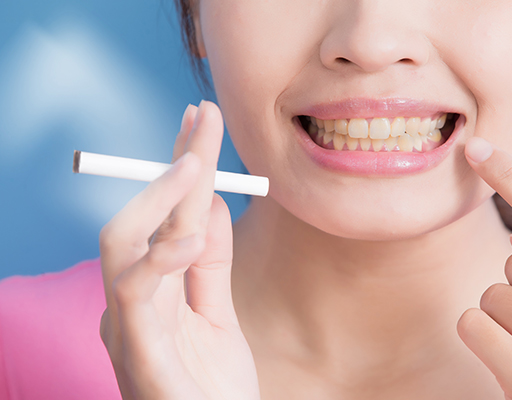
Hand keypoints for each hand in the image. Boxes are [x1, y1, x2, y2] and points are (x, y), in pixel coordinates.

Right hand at [99, 101, 260, 399]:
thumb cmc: (211, 385)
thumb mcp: (217, 313)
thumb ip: (209, 262)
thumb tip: (209, 201)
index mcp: (151, 292)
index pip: (162, 217)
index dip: (179, 167)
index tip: (199, 122)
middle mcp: (130, 303)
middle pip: (138, 217)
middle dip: (171, 167)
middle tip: (203, 122)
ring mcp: (127, 328)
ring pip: (120, 245)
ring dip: (158, 199)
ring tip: (195, 165)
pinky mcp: (137, 356)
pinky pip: (133, 298)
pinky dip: (157, 261)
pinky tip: (188, 239)